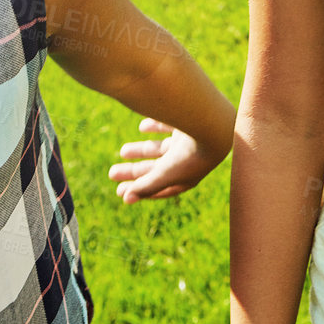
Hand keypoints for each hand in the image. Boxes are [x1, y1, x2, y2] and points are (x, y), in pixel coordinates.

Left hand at [109, 118, 223, 202]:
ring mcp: (186, 142)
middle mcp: (186, 161)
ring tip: (122, 151)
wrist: (211, 126)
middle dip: (134, 172)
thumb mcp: (165, 175)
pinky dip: (154, 126)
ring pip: (159, 148)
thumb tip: (126, 199)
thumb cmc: (189, 156)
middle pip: (156, 169)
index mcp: (185, 178)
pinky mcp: (186, 125)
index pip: (159, 188)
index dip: (140, 191)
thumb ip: (146, 186)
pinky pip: (168, 126)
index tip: (120, 192)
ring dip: (141, 150)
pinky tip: (142, 127)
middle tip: (112, 173)